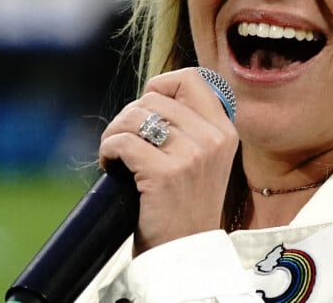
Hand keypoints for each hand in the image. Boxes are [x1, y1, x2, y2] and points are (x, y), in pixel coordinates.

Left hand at [99, 68, 238, 254]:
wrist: (185, 253)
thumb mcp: (206, 158)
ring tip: (115, 152)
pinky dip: (108, 149)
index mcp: (225, 130)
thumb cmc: (187, 203)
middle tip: (125, 139)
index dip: (162, 86)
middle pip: (154, 97)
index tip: (149, 107)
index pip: (192, 79)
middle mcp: (213, 138)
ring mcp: (191, 155)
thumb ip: (191, 125)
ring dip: (115, 131)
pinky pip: (122, 141)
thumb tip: (153, 95)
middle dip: (130, 114)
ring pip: (135, 115)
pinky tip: (111, 165)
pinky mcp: (164, 174)